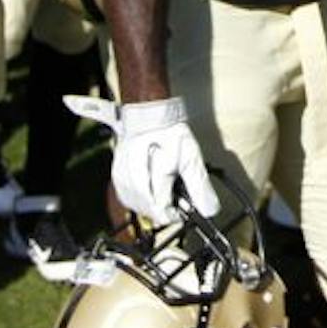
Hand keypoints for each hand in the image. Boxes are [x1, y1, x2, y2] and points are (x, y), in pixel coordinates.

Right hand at [67, 94, 219, 221]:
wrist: (150, 113)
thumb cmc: (170, 132)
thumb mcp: (191, 158)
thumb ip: (200, 186)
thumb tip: (209, 209)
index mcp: (153, 178)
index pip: (162, 213)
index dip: (176, 213)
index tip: (185, 205)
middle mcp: (133, 181)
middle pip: (149, 212)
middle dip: (165, 208)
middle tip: (177, 195)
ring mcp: (122, 179)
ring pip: (136, 206)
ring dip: (152, 204)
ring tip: (165, 189)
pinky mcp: (117, 175)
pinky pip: (127, 196)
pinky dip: (139, 197)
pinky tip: (151, 188)